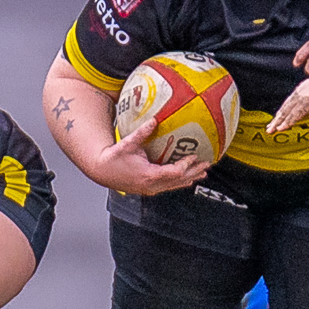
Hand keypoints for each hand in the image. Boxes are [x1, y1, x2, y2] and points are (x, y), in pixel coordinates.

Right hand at [90, 117, 208, 195]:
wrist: (101, 171)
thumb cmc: (113, 158)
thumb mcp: (127, 143)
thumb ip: (142, 132)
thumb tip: (154, 120)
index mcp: (149, 175)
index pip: (174, 172)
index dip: (187, 165)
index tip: (194, 156)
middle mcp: (152, 185)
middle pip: (179, 181)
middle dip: (194, 172)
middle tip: (206, 165)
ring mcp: (150, 189)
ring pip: (175, 186)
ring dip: (189, 178)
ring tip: (202, 173)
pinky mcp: (148, 189)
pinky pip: (168, 186)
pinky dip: (179, 182)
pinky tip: (186, 178)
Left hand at [268, 72, 308, 133]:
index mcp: (306, 87)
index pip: (292, 101)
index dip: (285, 110)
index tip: (279, 117)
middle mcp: (301, 91)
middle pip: (286, 107)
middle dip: (278, 118)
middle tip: (270, 127)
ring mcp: (303, 97)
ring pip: (287, 112)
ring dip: (279, 122)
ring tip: (271, 130)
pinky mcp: (307, 102)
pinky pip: (295, 115)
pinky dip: (288, 122)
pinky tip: (281, 128)